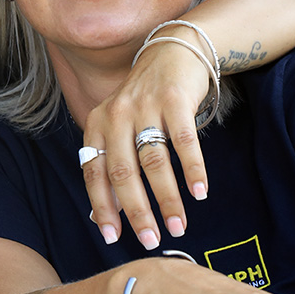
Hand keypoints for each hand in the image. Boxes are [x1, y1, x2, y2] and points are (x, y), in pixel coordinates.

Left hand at [82, 34, 211, 248]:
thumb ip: (112, 165)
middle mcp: (115, 116)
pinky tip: (200, 193)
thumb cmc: (143, 102)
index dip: (102, 206)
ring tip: (179, 226)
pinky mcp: (173, 100)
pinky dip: (193, 170)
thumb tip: (106, 214)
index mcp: (96, 126)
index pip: (94, 173)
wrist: (170, 53)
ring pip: (154, 161)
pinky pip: (184, 142)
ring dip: (168, 198)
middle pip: (123, 172)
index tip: (111, 237)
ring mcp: (144, 107)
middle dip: (137, 211)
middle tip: (151, 240)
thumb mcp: (118, 127)